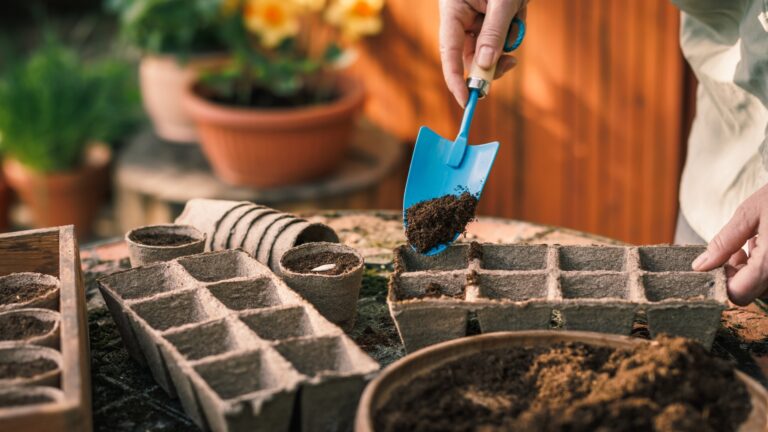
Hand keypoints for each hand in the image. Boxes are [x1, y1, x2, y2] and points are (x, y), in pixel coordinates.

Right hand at [439, 0, 526, 106]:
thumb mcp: (502, 1)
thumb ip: (494, 32)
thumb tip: (485, 65)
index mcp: (453, 10)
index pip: (449, 52)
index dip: (455, 80)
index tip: (465, 101)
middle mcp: (461, 19)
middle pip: (472, 56)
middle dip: (493, 63)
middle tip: (511, 63)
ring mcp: (475, 21)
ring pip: (492, 50)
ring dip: (509, 39)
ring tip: (517, 13)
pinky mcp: (490, 21)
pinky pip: (502, 38)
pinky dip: (514, 30)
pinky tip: (518, 11)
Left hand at [692, 183, 767, 305]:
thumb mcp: (749, 214)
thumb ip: (724, 242)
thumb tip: (700, 265)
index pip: (738, 294)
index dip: (722, 280)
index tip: (720, 260)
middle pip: (752, 292)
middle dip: (737, 274)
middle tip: (736, 248)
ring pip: (764, 287)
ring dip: (752, 271)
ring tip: (754, 243)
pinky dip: (765, 266)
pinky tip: (766, 243)